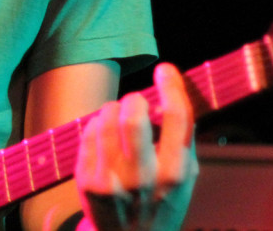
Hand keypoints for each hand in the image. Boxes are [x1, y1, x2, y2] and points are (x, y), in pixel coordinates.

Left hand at [74, 63, 197, 230]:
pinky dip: (97, 124)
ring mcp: (112, 182)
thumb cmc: (160, 202)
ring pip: (106, 120)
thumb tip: (172, 91)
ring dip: (113, 108)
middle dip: (134, 100)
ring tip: (118, 115)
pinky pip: (89, 133)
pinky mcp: (87, 182)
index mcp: (175, 175)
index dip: (171, 86)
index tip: (165, 69)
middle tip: (135, 102)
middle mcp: (144, 179)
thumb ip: (182, 140)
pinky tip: (104, 132)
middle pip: (133, 117)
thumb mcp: (184, 178)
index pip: (178, 119)